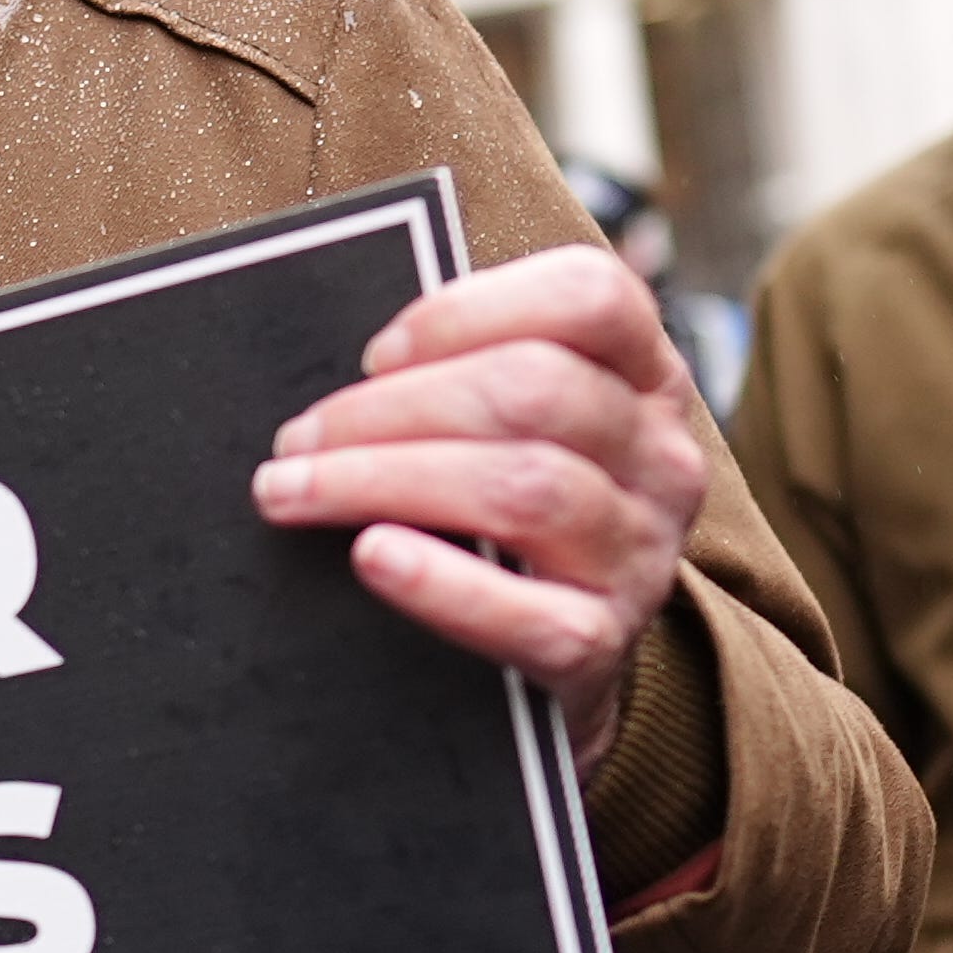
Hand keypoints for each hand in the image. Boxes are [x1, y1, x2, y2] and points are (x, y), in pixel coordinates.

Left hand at [251, 245, 711, 769]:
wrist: (558, 654)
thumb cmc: (508, 513)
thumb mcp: (515, 427)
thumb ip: (462, 377)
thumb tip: (344, 375)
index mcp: (644, 379)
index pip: (591, 298)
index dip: (470, 311)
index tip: (376, 353)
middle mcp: (660, 458)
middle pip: (534, 391)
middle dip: (391, 407)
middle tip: (298, 440)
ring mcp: (639, 554)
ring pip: (522, 487)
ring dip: (383, 480)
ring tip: (293, 493)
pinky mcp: (601, 643)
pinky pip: (527, 615)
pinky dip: (439, 583)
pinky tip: (372, 557)